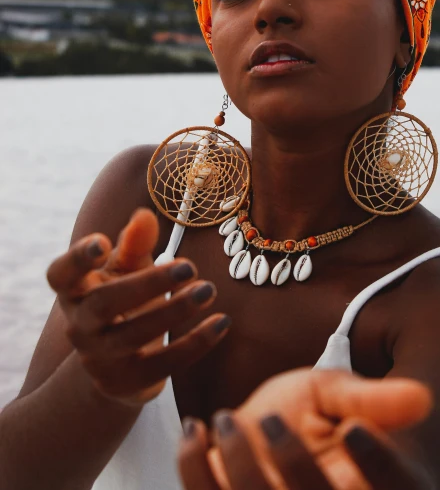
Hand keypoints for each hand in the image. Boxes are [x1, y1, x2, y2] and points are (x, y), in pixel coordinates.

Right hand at [46, 208, 230, 405]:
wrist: (117, 365)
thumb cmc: (124, 300)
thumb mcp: (127, 269)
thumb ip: (134, 243)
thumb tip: (144, 215)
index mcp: (74, 292)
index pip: (60, 275)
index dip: (77, 258)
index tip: (103, 241)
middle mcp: (79, 326)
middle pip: (104, 304)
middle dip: (147, 283)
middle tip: (189, 265)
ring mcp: (100, 358)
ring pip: (134, 335)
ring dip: (176, 311)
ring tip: (208, 290)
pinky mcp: (127, 382)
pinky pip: (163, 364)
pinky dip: (195, 343)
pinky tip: (222, 322)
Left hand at [179, 405, 430, 489]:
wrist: (270, 435)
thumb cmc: (316, 414)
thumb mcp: (342, 397)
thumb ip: (375, 400)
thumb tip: (424, 397)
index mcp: (372, 488)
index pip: (392, 488)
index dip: (380, 466)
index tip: (355, 429)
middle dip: (293, 467)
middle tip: (268, 418)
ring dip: (240, 468)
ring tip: (224, 419)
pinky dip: (194, 469)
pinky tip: (195, 432)